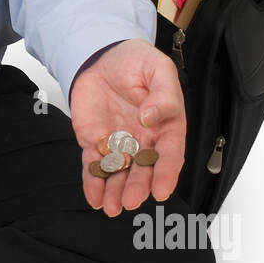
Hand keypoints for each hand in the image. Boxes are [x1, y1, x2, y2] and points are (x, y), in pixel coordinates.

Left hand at [69, 38, 185, 215]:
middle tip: (131, 200)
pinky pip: (95, 165)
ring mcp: (119, 143)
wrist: (102, 55)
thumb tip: (152, 117)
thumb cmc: (136, 61)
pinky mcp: (95, 141)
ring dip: (116, 191)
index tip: (161, 189)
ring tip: (112, 207)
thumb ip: (162, 95)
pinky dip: (93, 182)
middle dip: (138, 186)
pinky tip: (94, 197)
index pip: (169, 152)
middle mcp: (144, 139)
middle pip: (144, 168)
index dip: (166, 172)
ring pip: (120, 172)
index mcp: (166, 124)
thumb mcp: (157, 69)